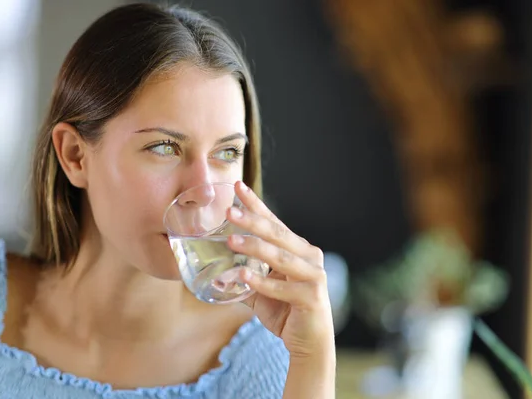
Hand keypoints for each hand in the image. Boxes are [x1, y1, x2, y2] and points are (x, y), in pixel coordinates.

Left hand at [226, 181, 334, 358]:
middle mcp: (308, 256)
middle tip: (229, 210)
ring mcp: (313, 275)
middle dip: (252, 220)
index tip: (238, 187)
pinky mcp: (312, 296)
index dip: (256, 204)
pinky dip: (262, 281)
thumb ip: (244, 282)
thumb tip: (217, 278)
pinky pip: (281, 287)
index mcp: (296, 249)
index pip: (273, 222)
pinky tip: (243, 275)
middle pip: (276, 234)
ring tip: (231, 240)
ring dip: (254, 247)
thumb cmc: (286, 313)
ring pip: (279, 256)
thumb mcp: (262, 293)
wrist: (309, 344)